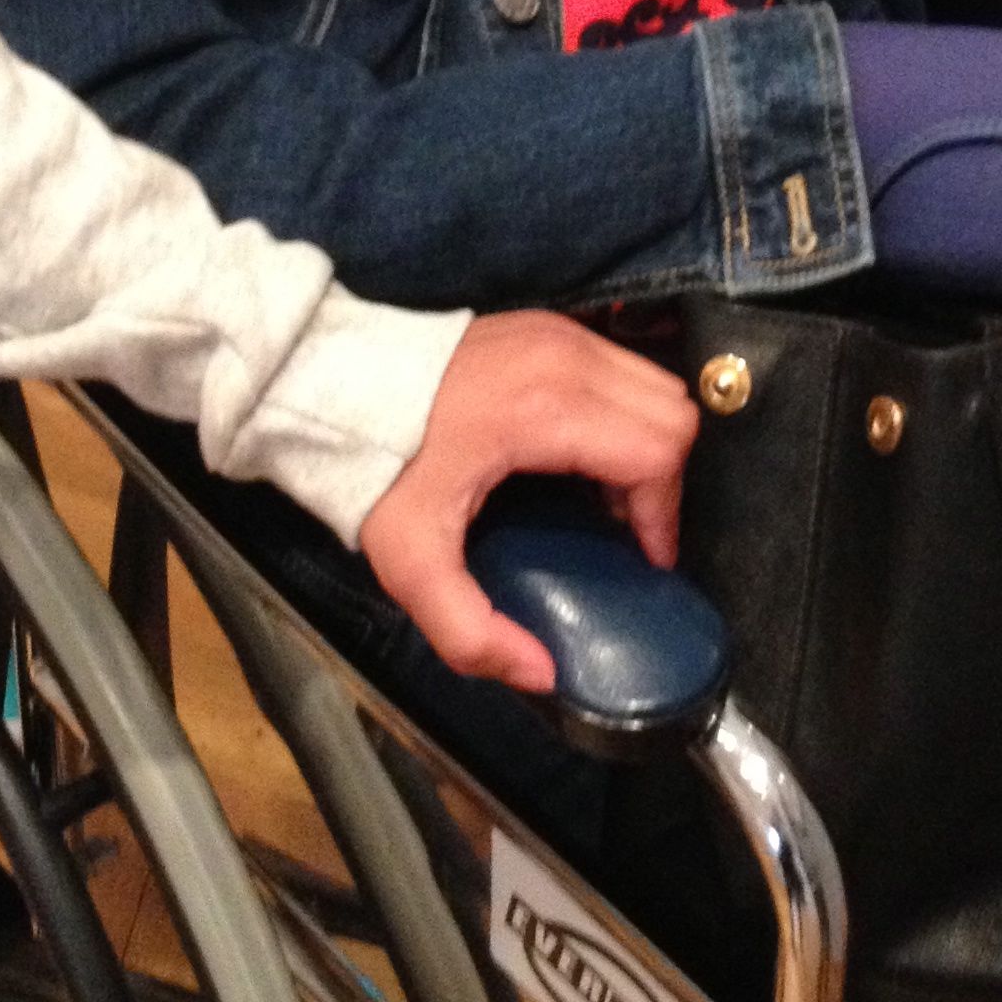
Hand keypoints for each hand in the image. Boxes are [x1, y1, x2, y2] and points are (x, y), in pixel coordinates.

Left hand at [357, 312, 698, 690]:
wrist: (329, 383)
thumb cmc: (375, 465)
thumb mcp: (413, 563)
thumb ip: (470, 631)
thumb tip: (538, 673)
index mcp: (545, 409)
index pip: (658, 451)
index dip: (662, 514)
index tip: (643, 556)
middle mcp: (565, 359)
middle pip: (673, 413)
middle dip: (663, 479)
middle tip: (625, 528)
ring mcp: (558, 334)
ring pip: (655, 385)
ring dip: (648, 444)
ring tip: (606, 494)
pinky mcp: (547, 328)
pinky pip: (622, 368)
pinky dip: (623, 413)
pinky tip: (581, 454)